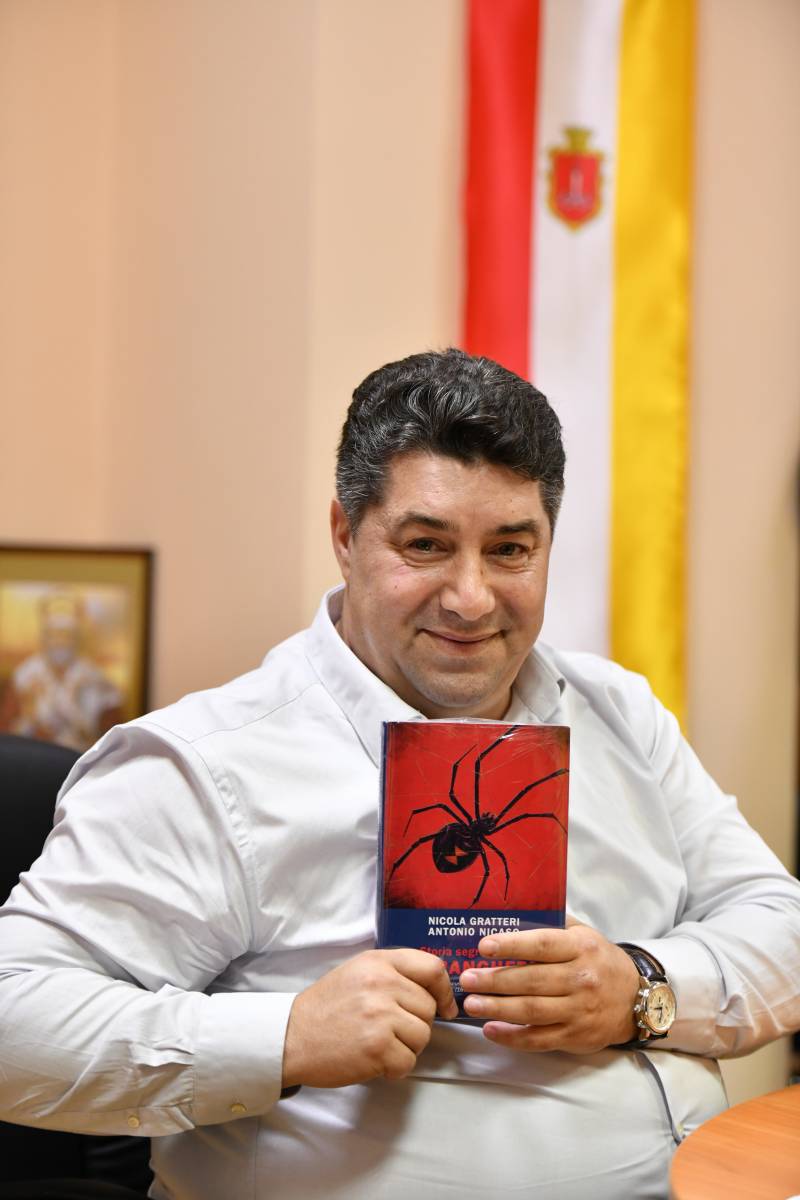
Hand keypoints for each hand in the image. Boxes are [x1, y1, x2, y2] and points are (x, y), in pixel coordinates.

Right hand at [282, 949, 456, 1088]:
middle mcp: (382, 983)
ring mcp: (380, 1015)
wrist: (291, 1037)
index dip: (444, 990)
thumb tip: (434, 990)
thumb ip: (394, 974)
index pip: (432, 968)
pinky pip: (408, 1061)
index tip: (445, 1007)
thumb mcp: (358, 973)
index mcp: (379, 962)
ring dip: (406, 1047)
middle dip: (415, 1024)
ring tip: (378, 1044)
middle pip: (429, 1008)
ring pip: (423, 1036)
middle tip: (389, 1031)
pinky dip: (395, 1068)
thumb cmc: (326, 1008)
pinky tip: (373, 1060)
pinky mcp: (377, 1047)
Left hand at [459, 922, 639, 1053]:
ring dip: (498, 1008)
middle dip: (495, 980)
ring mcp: (578, 1010)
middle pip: (532, 981)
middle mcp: (581, 979)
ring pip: (532, 1011)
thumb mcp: (585, 935)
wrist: (636, 1000)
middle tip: (466, 979)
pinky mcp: (575, 1036)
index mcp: (581, 948)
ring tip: (471, 1004)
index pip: (542, 945)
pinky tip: (491, 1030)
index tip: (483, 946)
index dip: (512, 945)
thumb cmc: (600, 961)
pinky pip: (539, 1039)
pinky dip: (513, 1036)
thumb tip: (513, 913)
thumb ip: (554, 925)